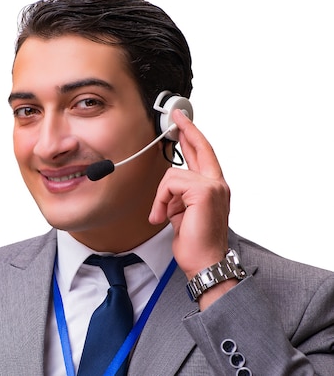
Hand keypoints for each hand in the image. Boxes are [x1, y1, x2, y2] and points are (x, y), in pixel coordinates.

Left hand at [149, 110, 230, 281]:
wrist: (205, 262)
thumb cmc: (195, 243)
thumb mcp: (182, 212)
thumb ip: (179, 194)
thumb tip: (169, 185)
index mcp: (214, 188)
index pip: (204, 155)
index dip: (194, 136)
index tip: (183, 123)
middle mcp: (218, 184)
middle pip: (201, 148)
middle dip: (186, 129)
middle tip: (176, 115)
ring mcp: (214, 186)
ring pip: (173, 174)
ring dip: (161, 196)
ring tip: (162, 215)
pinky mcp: (204, 191)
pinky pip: (171, 184)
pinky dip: (161, 200)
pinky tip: (163, 216)